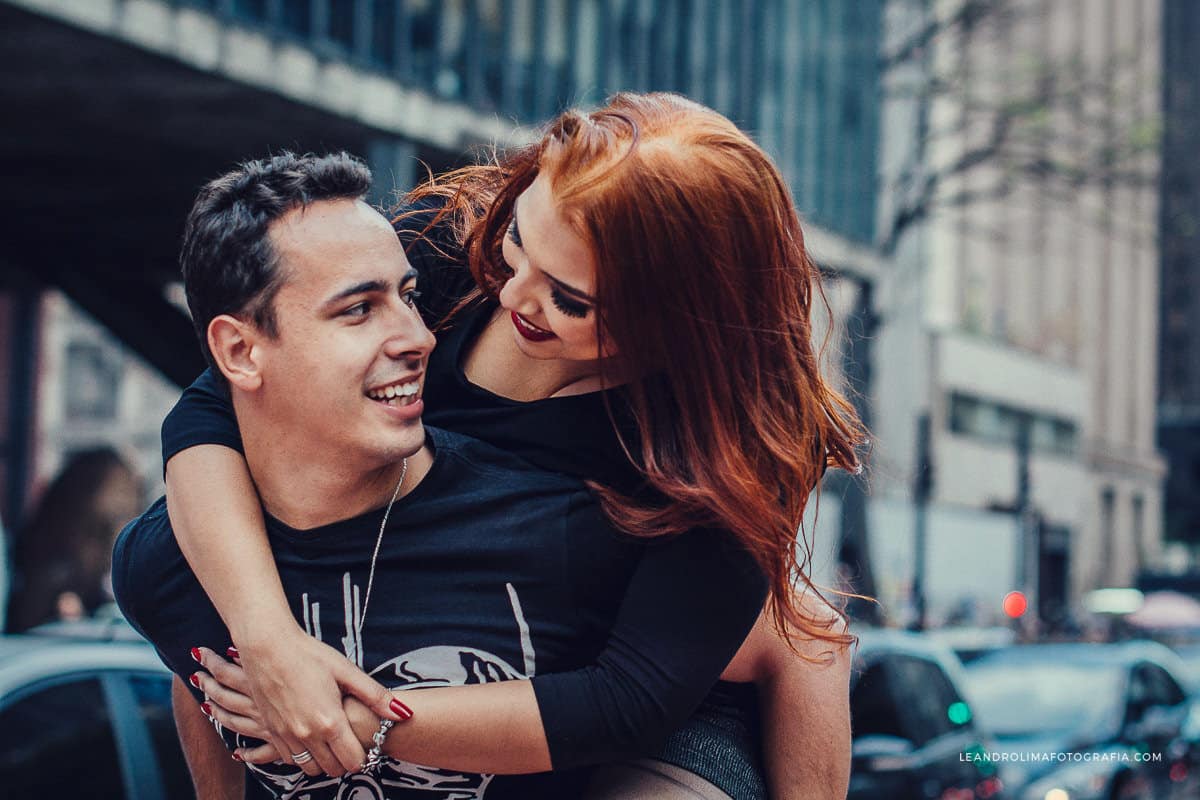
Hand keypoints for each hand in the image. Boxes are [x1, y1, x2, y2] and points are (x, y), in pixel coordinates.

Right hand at [191, 629, 397, 776]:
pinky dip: (303, 755)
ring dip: (324, 761)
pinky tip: (311, 736)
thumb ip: (375, 696)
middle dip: (346, 760)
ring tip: (332, 740)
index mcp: (330, 722)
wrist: (267, 647)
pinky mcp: (271, 732)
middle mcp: (307, 735)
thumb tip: (403, 714)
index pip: (353, 761)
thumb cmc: (309, 655)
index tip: (367, 742)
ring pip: (311, 768)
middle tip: (352, 741)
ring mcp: (287, 736)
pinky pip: (290, 759)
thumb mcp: (346, 670)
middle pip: (334, 770)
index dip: (365, 755)